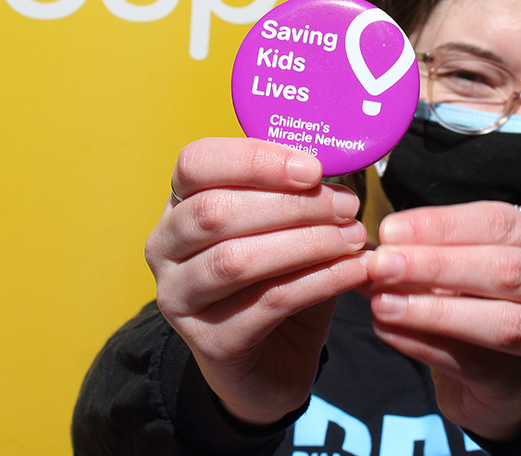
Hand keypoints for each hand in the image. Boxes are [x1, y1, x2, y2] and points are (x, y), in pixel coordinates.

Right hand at [145, 138, 369, 425]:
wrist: (272, 363)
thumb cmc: (278, 279)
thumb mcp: (285, 226)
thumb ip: (299, 192)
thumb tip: (343, 157)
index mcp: (178, 204)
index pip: (196, 163)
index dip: (255, 160)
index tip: (312, 168)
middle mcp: (165, 248)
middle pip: (217, 212)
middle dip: (292, 205)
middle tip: (347, 206)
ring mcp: (179, 298)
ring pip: (237, 259)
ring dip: (307, 243)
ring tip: (354, 238)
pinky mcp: (210, 342)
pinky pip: (269, 301)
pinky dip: (320, 281)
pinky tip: (355, 271)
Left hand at [364, 202, 520, 441]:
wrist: (490, 378)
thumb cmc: (469, 305)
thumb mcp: (449, 271)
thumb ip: (417, 257)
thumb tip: (366, 249)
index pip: (497, 223)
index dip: (443, 224)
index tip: (390, 229)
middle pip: (505, 270)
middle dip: (437, 265)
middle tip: (381, 265)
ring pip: (502, 322)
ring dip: (434, 311)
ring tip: (381, 303)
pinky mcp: (520, 381)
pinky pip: (473, 362)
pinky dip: (424, 344)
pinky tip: (389, 331)